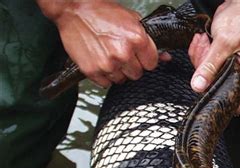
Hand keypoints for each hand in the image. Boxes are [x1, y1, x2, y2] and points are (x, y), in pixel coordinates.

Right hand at [36, 0, 170, 87]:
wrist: (73, 9)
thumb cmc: (102, 12)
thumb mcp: (132, 20)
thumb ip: (149, 41)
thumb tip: (165, 57)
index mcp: (137, 39)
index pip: (152, 64)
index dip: (145, 60)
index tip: (138, 55)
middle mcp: (124, 53)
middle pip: (137, 74)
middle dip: (131, 66)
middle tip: (121, 54)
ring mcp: (108, 64)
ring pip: (122, 80)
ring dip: (117, 71)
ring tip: (108, 55)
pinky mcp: (92, 71)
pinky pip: (106, 83)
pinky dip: (103, 76)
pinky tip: (99, 61)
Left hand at [188, 0, 239, 114]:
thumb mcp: (224, 43)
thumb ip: (210, 65)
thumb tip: (199, 86)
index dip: (223, 100)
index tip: (207, 91)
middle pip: (220, 87)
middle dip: (207, 70)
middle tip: (206, 51)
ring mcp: (234, 68)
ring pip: (211, 76)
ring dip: (202, 58)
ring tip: (205, 41)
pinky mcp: (224, 61)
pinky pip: (207, 65)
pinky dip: (201, 52)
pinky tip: (204, 40)